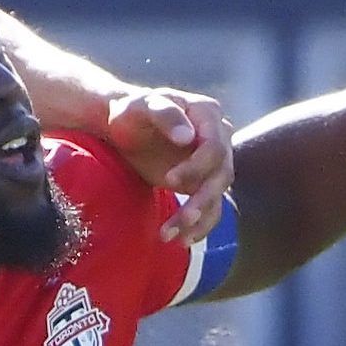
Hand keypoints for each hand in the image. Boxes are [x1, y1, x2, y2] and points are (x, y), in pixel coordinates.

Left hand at [104, 88, 233, 242]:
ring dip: (198, 218)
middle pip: (222, 174)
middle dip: (202, 199)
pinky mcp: (203, 183)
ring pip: (216, 195)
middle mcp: (219, 138)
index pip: (215, 146)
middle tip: (183, 217)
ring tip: (171, 235)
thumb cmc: (131, 112)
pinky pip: (210, 208)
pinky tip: (182, 239)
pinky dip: (199, 226)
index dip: (197, 166)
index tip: (169, 180)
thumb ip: (165, 115)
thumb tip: (188, 137)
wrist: (124, 128)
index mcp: (208, 114)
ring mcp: (213, 163)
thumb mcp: (141, 106)